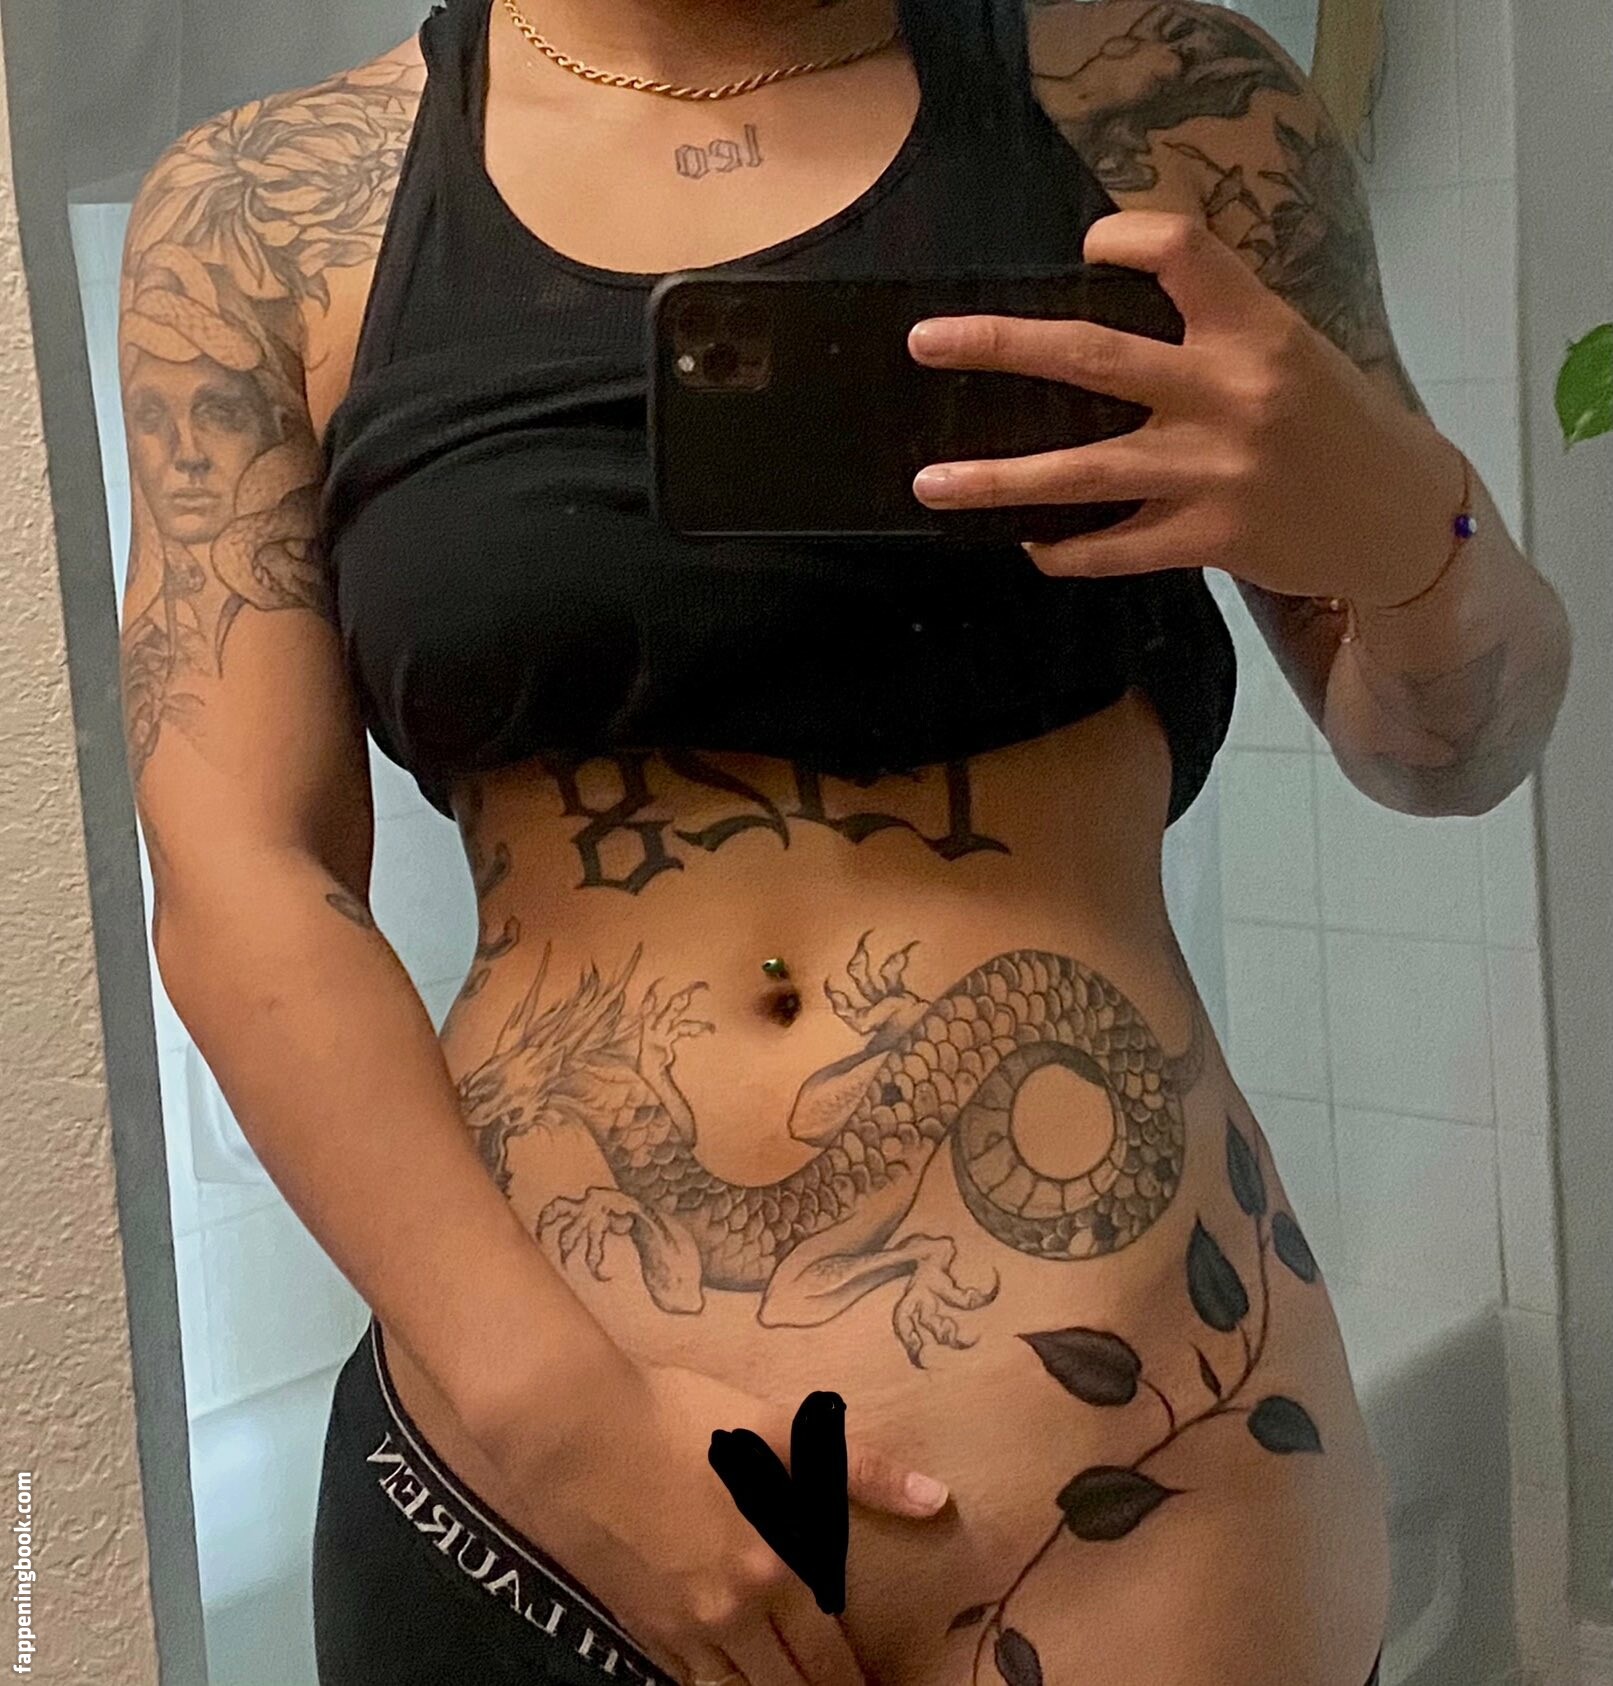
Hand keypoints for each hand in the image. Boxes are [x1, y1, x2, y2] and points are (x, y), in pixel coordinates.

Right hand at [511, 1360, 950, 1685]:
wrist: (575, 1430)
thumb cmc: (680, 1418)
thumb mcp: (779, 1429)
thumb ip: (862, 1471)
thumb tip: (939, 1499)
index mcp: (777, 1566)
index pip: (831, 1654)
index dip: (857, 1682)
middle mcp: (733, 1613)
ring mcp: (680, 1627)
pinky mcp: (637, 1624)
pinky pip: (687, 1680)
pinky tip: (726, 1680)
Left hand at [906, 209, 1456, 609]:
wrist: (1399, 516)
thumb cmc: (1332, 423)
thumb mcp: (1289, 349)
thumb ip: (1211, 328)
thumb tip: (1099, 332)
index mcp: (1254, 326)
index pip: (1177, 248)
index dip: (1120, 237)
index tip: (1085, 248)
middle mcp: (1229, 392)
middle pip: (1088, 357)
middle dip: (996, 347)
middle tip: (926, 343)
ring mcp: (1213, 471)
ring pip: (1079, 473)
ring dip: (994, 481)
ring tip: (930, 482)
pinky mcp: (1209, 538)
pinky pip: (1112, 549)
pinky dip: (1063, 549)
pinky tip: (1030, 544)